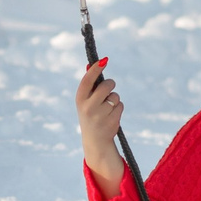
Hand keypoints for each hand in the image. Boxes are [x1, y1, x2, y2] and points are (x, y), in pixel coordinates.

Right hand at [76, 58, 125, 191]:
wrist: (95, 140)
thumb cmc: (90, 115)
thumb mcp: (85, 101)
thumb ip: (89, 85)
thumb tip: (90, 64)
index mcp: (80, 99)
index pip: (88, 80)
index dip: (96, 69)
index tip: (105, 60)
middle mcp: (88, 107)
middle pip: (106, 86)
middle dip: (111, 85)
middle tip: (109, 89)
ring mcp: (100, 114)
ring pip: (115, 96)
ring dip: (114, 99)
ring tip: (107, 109)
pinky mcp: (112, 120)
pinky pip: (120, 105)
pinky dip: (118, 108)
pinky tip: (111, 116)